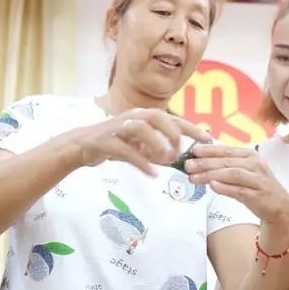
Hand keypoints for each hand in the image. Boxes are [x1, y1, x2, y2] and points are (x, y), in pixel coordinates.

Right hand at [73, 109, 211, 175]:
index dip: (190, 127)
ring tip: (167, 160)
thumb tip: (177, 157)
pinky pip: (126, 151)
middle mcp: (131, 117)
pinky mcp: (105, 142)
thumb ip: (156, 147)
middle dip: (173, 132)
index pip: (171, 118)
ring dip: (157, 144)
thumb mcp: (138, 144)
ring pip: (141, 129)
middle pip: (157, 117)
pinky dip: (141, 162)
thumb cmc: (114, 144)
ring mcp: (117, 128)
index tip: (207, 138)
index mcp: (142, 116)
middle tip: (181, 151)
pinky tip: (152, 174)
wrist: (81, 146)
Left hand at [184, 145, 288, 223]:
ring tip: (194, 177)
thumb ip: (225, 165)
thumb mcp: (243, 171)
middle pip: (227, 162)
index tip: (193, 151)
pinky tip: (212, 186)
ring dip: (211, 175)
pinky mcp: (258, 195)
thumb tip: (200, 162)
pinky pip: (239, 190)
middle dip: (205, 163)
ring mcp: (257, 180)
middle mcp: (255, 164)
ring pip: (232, 174)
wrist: (279, 206)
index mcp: (250, 155)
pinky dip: (225, 188)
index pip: (226, 150)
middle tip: (188, 165)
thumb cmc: (256, 186)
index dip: (209, 150)